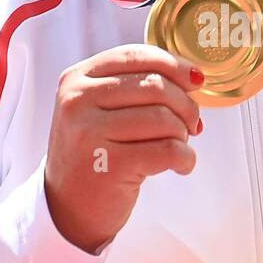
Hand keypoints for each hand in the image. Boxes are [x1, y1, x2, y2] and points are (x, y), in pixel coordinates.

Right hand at [44, 44, 203, 253]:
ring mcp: (89, 134)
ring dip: (184, 133)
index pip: (135, 56)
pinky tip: (181, 165)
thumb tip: (193, 78)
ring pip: (163, 118)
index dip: (174, 65)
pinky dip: (185, 158)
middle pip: (155, 86)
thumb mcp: (99, 110)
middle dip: (186, 105)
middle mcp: (77, 101)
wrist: (66, 207)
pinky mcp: (108, 166)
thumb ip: (134, 87)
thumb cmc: (94, 153)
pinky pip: (167, 151)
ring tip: (179, 145)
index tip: (196, 80)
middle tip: (192, 124)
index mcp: (76, 79)